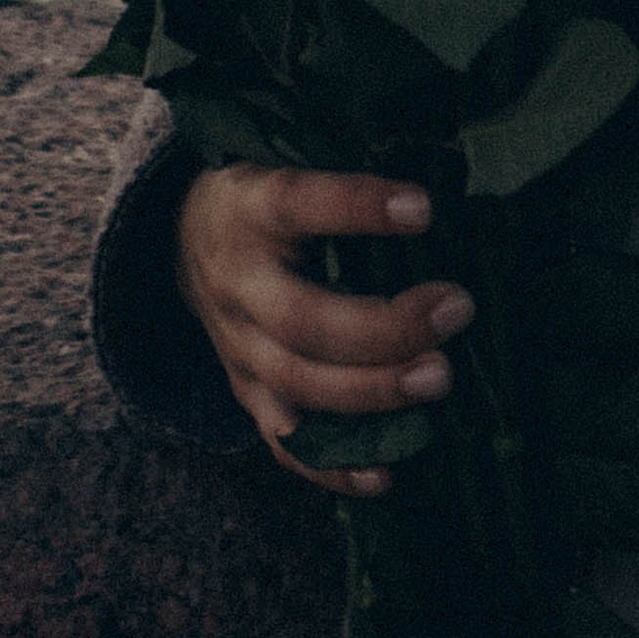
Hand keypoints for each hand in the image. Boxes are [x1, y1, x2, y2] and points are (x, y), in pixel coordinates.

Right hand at [175, 163, 475, 494]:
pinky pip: (283, 444)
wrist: (181, 240)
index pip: (298, 204)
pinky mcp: (244, 393)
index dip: (356, 207)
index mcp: (248, 209)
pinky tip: (385, 477)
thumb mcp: (281, 160)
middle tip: (457, 309)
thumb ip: (339, 172)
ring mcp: (237, 348)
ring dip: (375, 391)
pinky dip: (332, 470)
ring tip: (440, 377)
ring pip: (299, 385)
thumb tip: (435, 188)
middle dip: (385, 327)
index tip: (423, 208)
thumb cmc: (264, 194)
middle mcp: (237, 283)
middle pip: (303, 320)